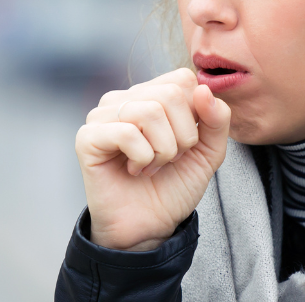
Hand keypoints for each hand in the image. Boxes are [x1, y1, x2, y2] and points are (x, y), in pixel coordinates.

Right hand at [74, 68, 231, 250]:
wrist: (149, 226)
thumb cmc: (173, 186)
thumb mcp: (208, 152)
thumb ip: (216, 119)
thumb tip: (204, 89)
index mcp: (150, 95)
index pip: (183, 79)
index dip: (195, 114)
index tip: (185, 143)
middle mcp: (124, 99)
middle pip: (170, 94)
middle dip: (182, 136)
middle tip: (169, 159)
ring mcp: (102, 116)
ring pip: (150, 112)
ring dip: (163, 150)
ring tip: (152, 165)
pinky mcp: (87, 137)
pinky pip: (127, 132)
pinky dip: (142, 157)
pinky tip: (135, 170)